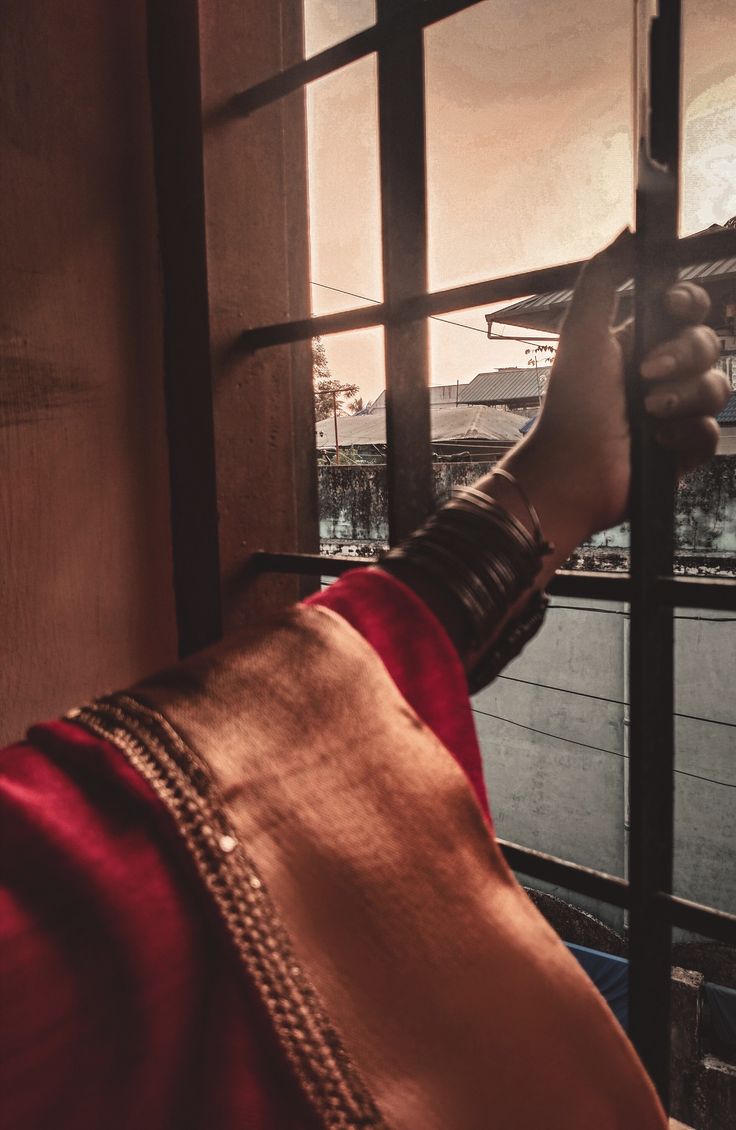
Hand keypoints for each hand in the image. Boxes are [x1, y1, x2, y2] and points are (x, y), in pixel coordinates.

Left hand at [506, 228, 728, 544]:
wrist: (572, 471)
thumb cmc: (571, 405)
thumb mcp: (581, 332)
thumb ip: (603, 277)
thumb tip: (630, 231)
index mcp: (638, 342)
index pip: (686, 309)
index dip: (688, 303)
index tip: (672, 306)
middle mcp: (661, 375)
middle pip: (708, 344)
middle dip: (683, 356)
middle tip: (646, 374)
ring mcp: (676, 413)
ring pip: (717, 387)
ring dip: (684, 397)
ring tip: (648, 412)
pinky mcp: (685, 450)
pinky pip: (710, 433)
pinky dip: (684, 436)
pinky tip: (656, 443)